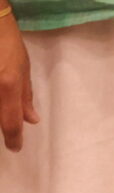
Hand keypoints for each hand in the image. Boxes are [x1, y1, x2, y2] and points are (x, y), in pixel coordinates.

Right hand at [0, 16, 31, 152]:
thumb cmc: (8, 44)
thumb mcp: (23, 69)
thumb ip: (25, 96)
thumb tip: (31, 121)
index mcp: (8, 84)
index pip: (10, 122)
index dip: (13, 139)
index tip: (16, 149)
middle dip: (3, 122)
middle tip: (9, 110)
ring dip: (0, 109)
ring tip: (6, 92)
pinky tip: (2, 95)